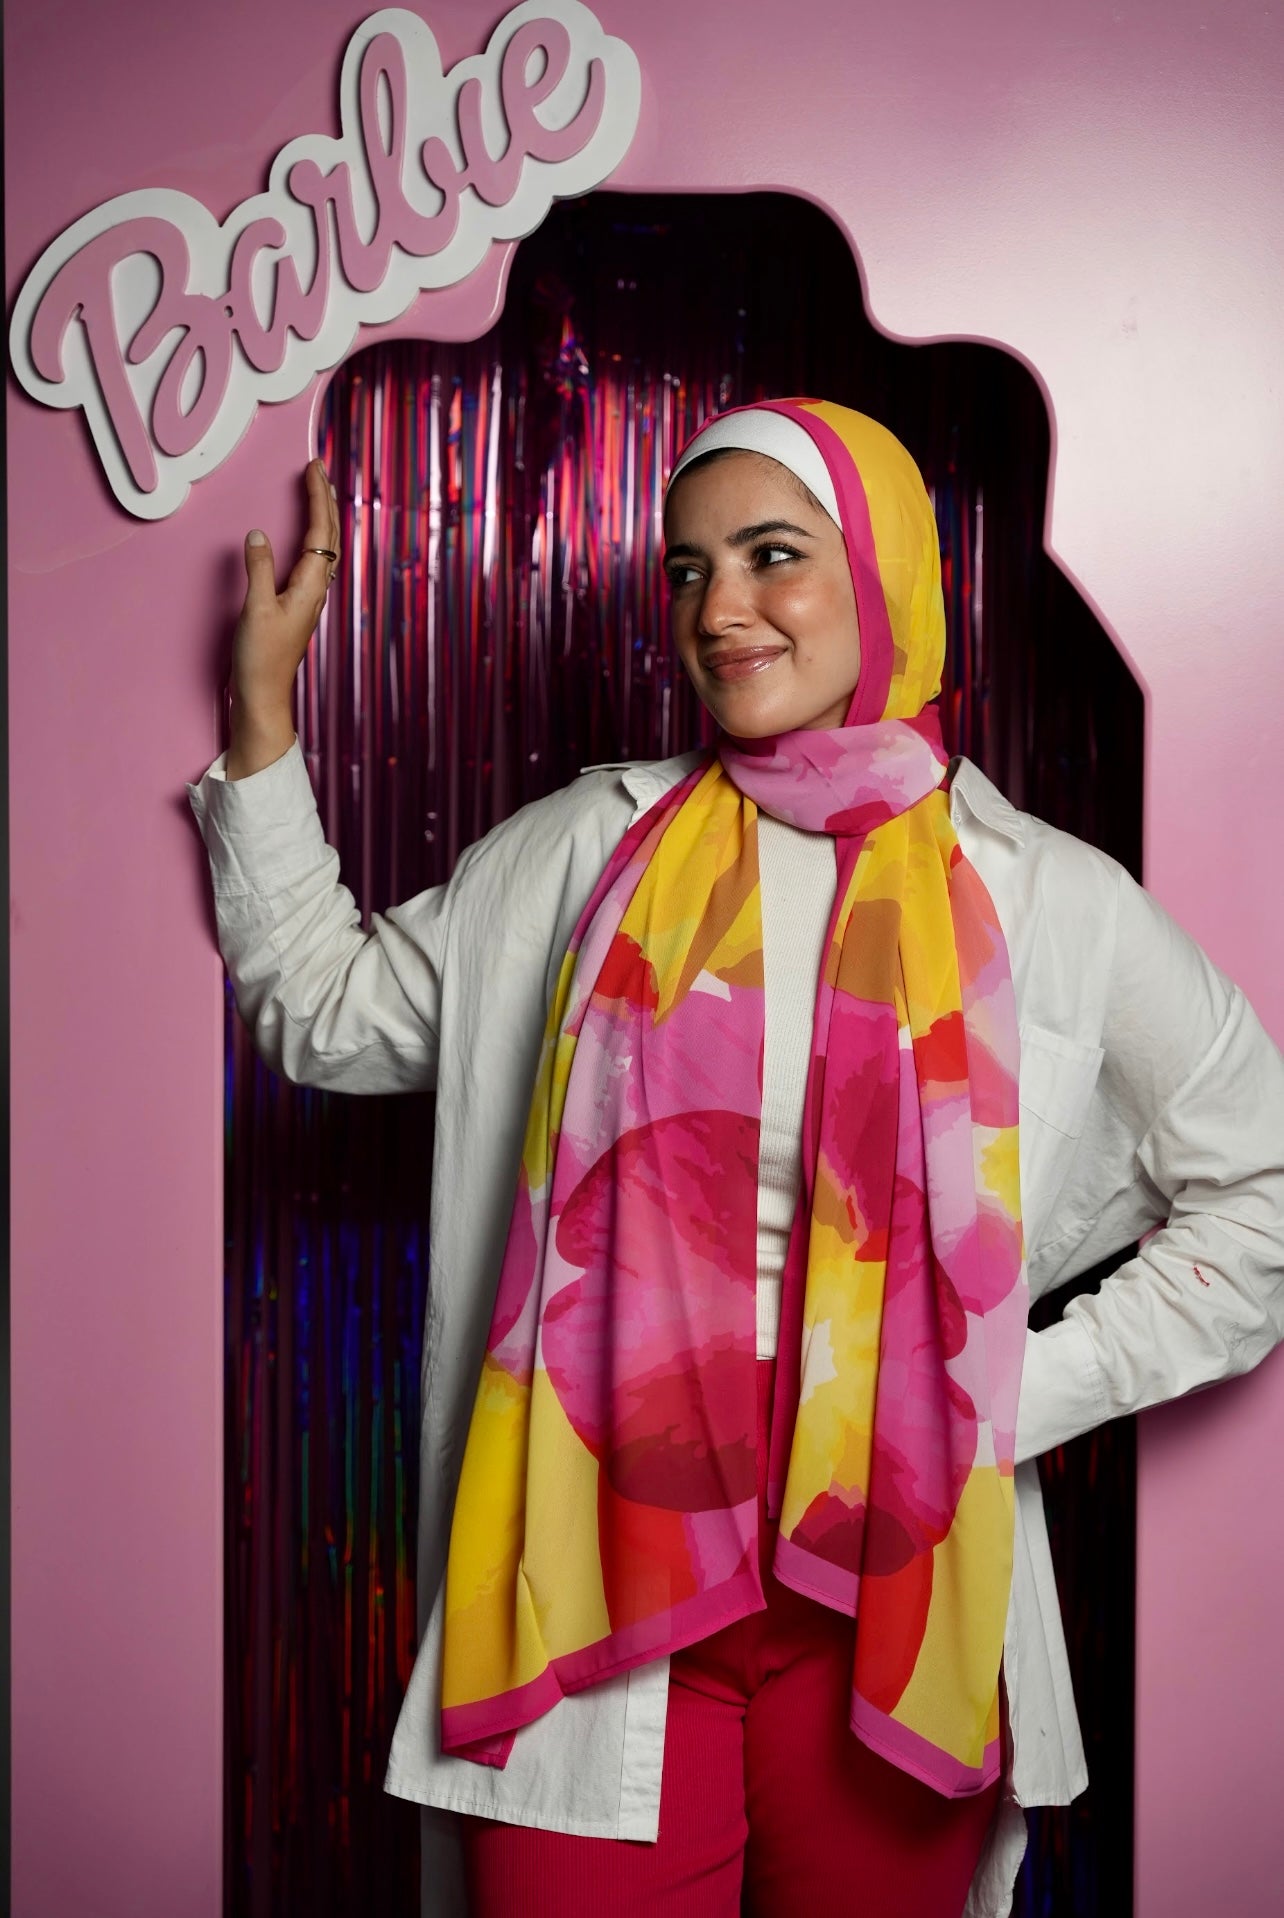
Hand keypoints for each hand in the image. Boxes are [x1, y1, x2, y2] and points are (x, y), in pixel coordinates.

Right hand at [226, 459, 340, 778]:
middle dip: (324, 500)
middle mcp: (315, 589)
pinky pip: (311, 561)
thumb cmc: (261, 659)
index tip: (314, 467)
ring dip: (321, 517)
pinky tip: (306, 537)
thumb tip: (258, 533)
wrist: (264, 696)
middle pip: (327, 536)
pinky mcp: (297, 605)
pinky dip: (311, 538)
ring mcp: (308, 598)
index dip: (318, 497)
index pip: (319, 531)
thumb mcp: (255, 610)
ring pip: (322, 548)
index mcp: (309, 586)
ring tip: (317, 492)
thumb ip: (258, 569)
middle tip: (318, 470)